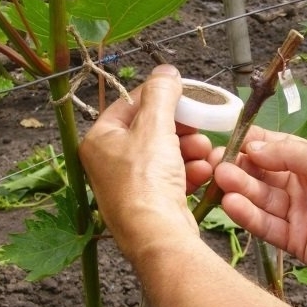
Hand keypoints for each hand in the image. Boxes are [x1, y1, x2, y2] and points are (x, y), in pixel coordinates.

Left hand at [79, 65, 212, 256]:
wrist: (157, 235)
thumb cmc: (146, 182)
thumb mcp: (155, 127)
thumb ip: (161, 94)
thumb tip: (166, 71)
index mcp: (101, 139)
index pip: (130, 104)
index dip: (159, 96)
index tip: (184, 94)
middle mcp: (110, 161)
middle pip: (152, 130)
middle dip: (182, 128)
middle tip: (199, 125)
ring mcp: (130, 183)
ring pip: (166, 153)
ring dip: (190, 149)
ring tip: (205, 151)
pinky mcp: (150, 200)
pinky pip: (172, 176)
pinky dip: (190, 171)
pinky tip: (204, 171)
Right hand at [214, 126, 306, 284]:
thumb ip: (288, 153)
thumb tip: (254, 145)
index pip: (274, 148)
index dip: (251, 143)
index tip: (229, 139)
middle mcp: (300, 185)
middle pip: (262, 174)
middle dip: (240, 167)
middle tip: (218, 162)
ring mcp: (296, 213)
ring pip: (261, 199)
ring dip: (240, 189)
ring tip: (222, 179)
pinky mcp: (294, 240)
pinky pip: (266, 226)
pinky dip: (248, 216)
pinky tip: (233, 204)